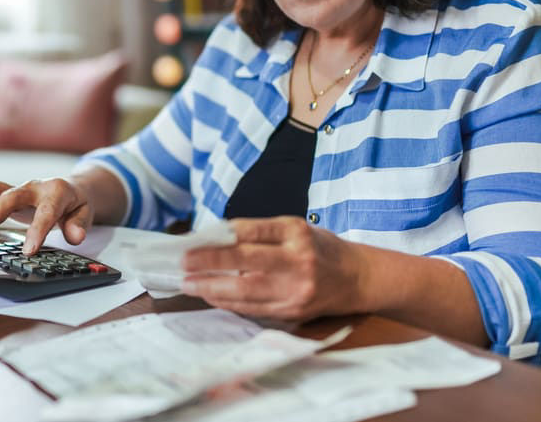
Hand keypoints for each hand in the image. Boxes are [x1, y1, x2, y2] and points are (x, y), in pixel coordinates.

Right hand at [0, 178, 92, 254]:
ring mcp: (18, 189)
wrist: (70, 188)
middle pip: (12, 195)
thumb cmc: (75, 204)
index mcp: (56, 192)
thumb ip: (79, 225)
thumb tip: (75, 237)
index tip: (29, 251)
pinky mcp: (6, 193)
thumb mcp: (85, 214)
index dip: (37, 231)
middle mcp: (33, 187)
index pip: (46, 212)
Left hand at [180, 217, 366, 320]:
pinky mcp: (292, 311)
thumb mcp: (294, 228)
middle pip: (246, 264)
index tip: (193, 240)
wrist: (356, 279)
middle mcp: (298, 261)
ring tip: (189, 283)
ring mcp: (295, 290)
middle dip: (210, 264)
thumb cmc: (320, 248)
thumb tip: (214, 238)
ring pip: (246, 292)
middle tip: (183, 263)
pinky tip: (210, 295)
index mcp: (297, 233)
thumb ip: (258, 233)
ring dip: (212, 288)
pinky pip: (253, 308)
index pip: (252, 232)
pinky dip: (228, 302)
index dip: (220, 237)